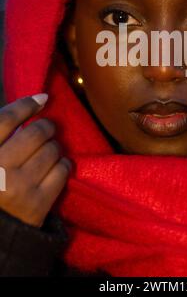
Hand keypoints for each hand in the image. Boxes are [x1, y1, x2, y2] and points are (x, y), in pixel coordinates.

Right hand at [0, 95, 71, 226]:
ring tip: (47, 152)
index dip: (26, 105)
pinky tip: (56, 168)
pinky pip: (63, 170)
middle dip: (46, 127)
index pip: (5, 119)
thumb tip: (33, 103)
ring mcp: (20, 188)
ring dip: (54, 147)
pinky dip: (63, 165)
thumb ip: (1, 136)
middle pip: (36, 132)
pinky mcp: (38, 204)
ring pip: (52, 149)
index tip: (41, 99)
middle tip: (46, 130)